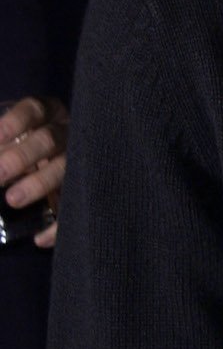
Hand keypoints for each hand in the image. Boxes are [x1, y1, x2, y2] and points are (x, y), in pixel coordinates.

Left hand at [1, 96, 67, 246]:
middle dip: (23, 156)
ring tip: (13, 200)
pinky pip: (79, 204)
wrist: (53, 172)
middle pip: (49, 139)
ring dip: (40, 183)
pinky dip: (59, 223)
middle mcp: (67, 133)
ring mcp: (81, 160)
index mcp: (46, 115)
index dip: (16, 121)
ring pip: (67, 167)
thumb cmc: (22, 153)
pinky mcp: (87, 187)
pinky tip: (39, 238)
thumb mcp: (9, 145)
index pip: (33, 111)